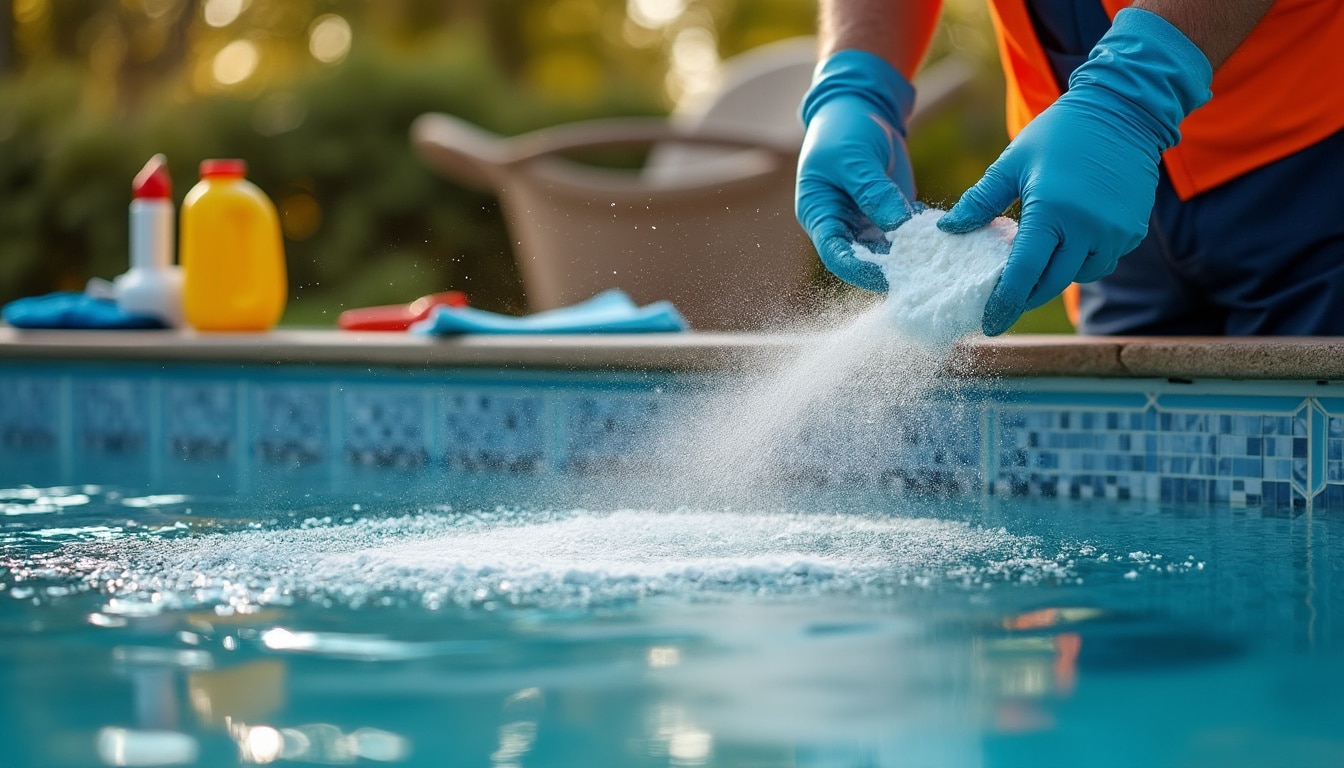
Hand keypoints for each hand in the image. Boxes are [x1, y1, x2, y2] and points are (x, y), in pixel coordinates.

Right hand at [796, 51, 917, 292]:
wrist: (860, 106)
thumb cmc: (845, 128)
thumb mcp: (855, 158)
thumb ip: (874, 192)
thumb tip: (899, 227)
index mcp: (819, 213)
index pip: (834, 253)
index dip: (858, 269)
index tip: (886, 276)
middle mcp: (841, 224)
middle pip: (862, 259)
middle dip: (889, 270)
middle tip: (920, 276)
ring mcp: (866, 221)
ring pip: (888, 251)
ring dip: (910, 256)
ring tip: (938, 261)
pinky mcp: (889, 213)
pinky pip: (907, 233)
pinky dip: (924, 237)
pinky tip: (945, 238)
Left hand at [937, 8, 1211, 335]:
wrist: (1123, 109)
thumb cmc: (1061, 131)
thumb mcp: (1013, 163)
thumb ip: (980, 201)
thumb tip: (948, 229)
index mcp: (1053, 212)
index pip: (1023, 273)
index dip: (1004, 303)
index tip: (988, 324)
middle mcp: (1088, 229)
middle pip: (1050, 283)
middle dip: (1025, 298)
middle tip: (1002, 304)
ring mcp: (1115, 232)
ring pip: (1077, 276)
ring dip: (1054, 278)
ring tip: (1033, 268)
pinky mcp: (1132, 231)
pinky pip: (1101, 261)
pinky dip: (1080, 262)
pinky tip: (1064, 247)